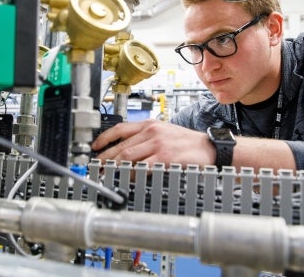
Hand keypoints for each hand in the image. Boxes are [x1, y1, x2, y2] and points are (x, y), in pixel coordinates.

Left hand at [91, 119, 214, 165]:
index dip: (104, 138)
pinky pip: (141, 167)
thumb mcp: (164, 132)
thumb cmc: (187, 142)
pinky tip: (126, 178)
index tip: (95, 147)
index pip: (119, 128)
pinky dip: (131, 173)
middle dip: (105, 158)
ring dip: (114, 167)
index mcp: (149, 124)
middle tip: (96, 167)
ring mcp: (157, 144)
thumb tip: (126, 150)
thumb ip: (145, 138)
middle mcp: (151, 132)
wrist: (209, 148)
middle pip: (120, 145)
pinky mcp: (164, 157)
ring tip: (106, 174)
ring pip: (127, 156)